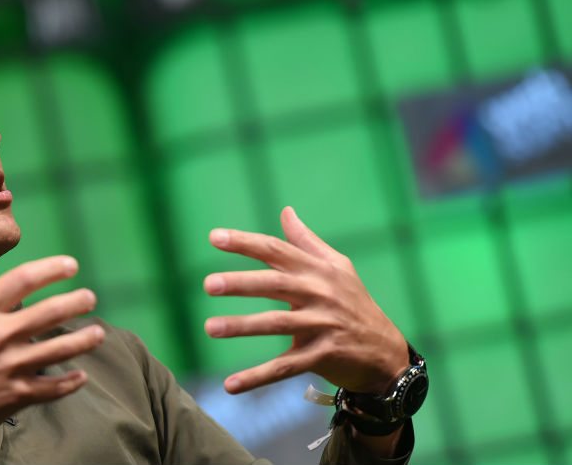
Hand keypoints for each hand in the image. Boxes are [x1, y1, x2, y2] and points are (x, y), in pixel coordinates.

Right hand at [0, 254, 104, 446]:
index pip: (23, 280)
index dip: (51, 269)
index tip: (71, 265)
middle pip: (49, 312)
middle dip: (76, 302)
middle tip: (90, 297)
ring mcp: (11, 367)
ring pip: (59, 349)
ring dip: (84, 340)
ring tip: (99, 333)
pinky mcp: (16, 395)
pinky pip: (52, 387)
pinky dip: (70, 382)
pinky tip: (81, 376)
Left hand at [204, 207, 408, 395]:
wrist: (387, 352)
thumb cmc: (354, 303)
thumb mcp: (338, 267)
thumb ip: (307, 241)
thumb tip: (286, 211)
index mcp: (317, 270)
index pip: (276, 250)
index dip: (245, 243)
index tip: (214, 237)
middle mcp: (319, 294)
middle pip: (274, 284)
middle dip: (241, 283)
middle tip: (208, 284)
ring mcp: (321, 326)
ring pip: (276, 324)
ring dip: (242, 327)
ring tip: (209, 327)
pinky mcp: (322, 356)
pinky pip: (284, 367)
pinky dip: (257, 377)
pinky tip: (229, 385)